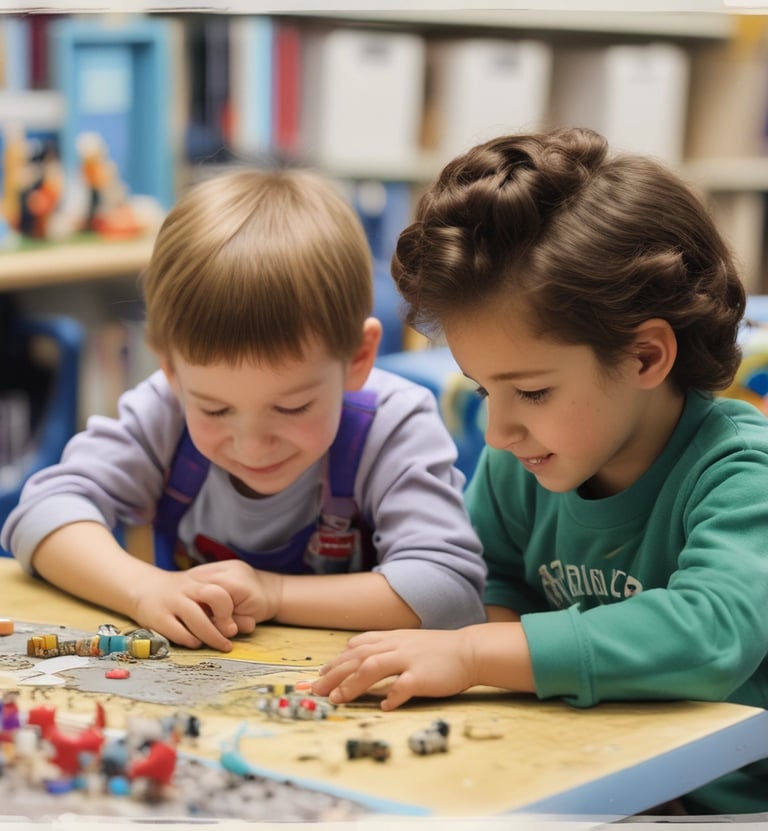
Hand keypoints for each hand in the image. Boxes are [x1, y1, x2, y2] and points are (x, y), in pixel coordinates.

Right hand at [129, 561, 281, 651]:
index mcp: (203, 579)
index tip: (237, 621)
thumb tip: (249, 625)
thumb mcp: (203, 590)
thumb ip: (223, 604)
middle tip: (231, 632)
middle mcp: (188, 587)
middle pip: (215, 596)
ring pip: (196, 617)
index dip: (233, 607)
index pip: (225, 588)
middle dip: (226, 617)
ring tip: (223, 645)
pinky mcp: (157, 617)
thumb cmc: (184, 594)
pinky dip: (190, 640)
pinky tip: (197, 643)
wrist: (145, 588)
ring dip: (212, 635)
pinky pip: (177, 632)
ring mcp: (172, 601)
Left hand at [310, 628, 475, 709]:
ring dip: (352, 684)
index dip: (336, 660)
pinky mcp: (423, 676)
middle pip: (358, 657)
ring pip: (373, 667)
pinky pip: (402, 687)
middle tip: (316, 690)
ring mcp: (409, 660)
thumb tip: (353, 648)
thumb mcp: (407, 640)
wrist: (469, 651)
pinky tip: (382, 707)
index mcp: (392, 638)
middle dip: (334, 674)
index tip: (319, 674)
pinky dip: (390, 697)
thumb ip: (382, 644)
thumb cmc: (437, 650)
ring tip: (338, 699)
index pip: (357, 647)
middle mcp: (397, 646)